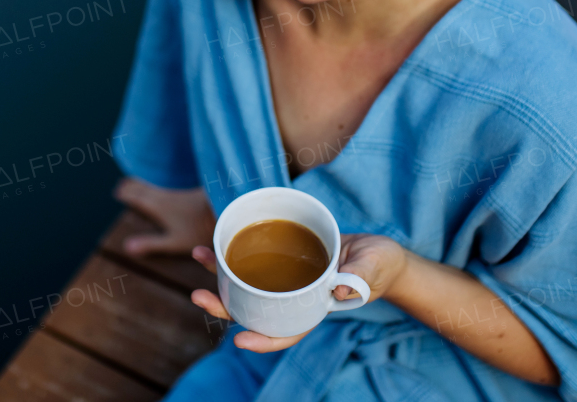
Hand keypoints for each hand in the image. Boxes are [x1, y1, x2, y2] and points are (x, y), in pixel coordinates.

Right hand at [112, 177, 215, 256]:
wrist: (224, 208)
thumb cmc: (199, 228)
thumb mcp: (173, 241)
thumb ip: (150, 243)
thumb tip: (126, 246)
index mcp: (157, 206)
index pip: (136, 196)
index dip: (126, 193)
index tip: (117, 192)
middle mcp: (165, 196)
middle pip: (144, 188)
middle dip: (132, 186)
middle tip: (123, 185)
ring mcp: (178, 194)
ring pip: (156, 188)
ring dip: (145, 187)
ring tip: (139, 187)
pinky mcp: (190, 194)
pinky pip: (168, 190)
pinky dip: (159, 190)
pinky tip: (167, 195)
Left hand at [187, 233, 408, 352]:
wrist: (378, 251)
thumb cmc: (378, 265)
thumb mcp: (373, 268)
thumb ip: (360, 277)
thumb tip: (343, 290)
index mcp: (314, 308)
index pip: (286, 330)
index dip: (263, 339)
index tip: (239, 340)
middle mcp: (294, 298)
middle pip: (255, 309)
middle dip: (225, 306)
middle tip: (198, 295)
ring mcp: (286, 280)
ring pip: (248, 284)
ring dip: (221, 273)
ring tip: (199, 255)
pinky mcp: (284, 257)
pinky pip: (255, 259)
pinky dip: (235, 251)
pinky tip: (219, 237)